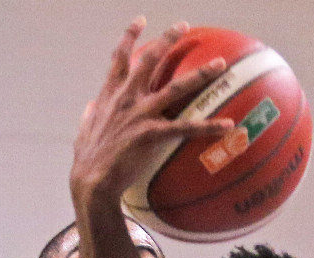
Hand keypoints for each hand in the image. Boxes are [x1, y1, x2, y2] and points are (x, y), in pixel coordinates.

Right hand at [70, 19, 235, 201]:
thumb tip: (92, 105)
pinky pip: (187, 128)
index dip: (129, 36)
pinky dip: (209, 127)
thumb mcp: (84, 129)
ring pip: (176, 87)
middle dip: (167, 39)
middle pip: (149, 60)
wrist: (92, 181)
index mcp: (110, 95)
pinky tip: (228, 125)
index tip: (141, 20)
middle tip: (183, 25)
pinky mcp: (152, 134)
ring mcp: (140, 114)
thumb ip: (91, 113)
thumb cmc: (89, 159)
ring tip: (220, 65)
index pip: (119, 58)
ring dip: (201, 74)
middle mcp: (126, 98)